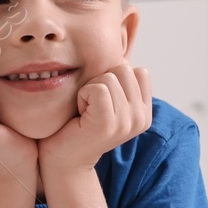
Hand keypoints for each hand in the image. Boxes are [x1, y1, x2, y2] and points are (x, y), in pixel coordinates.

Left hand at [38, 64, 152, 174]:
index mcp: (145, 112)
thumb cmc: (78, 124)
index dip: (112, 77)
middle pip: (124, 68)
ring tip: (84, 112)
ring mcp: (128, 122)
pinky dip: (82, 96)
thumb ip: (120, 80)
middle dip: (100, 81)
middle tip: (90, 107)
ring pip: (109, 76)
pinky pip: (97, 88)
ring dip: (89, 89)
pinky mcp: (109, 123)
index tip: (100, 101)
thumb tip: (122, 48)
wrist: (62, 159)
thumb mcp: (106, 99)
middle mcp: (142, 118)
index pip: (137, 70)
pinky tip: (79, 115)